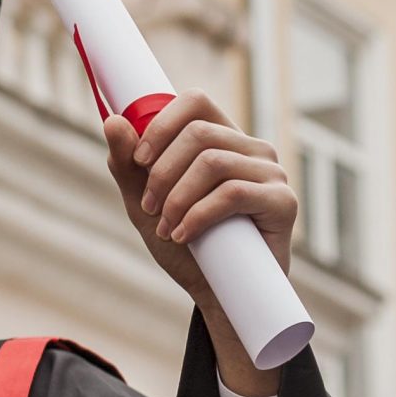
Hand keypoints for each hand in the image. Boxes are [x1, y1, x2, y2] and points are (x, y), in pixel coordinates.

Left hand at [101, 90, 295, 395]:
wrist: (217, 294)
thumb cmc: (184, 244)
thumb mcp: (145, 203)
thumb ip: (128, 165)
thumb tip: (112, 121)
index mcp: (221, 139)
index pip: (195, 102)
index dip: (161, 124)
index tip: (138, 160)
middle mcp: (250, 149)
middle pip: (199, 133)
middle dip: (162, 173)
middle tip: (149, 209)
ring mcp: (271, 173)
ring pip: (213, 162)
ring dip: (177, 198)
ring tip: (166, 228)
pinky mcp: (283, 202)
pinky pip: (234, 193)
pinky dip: (198, 214)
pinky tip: (184, 235)